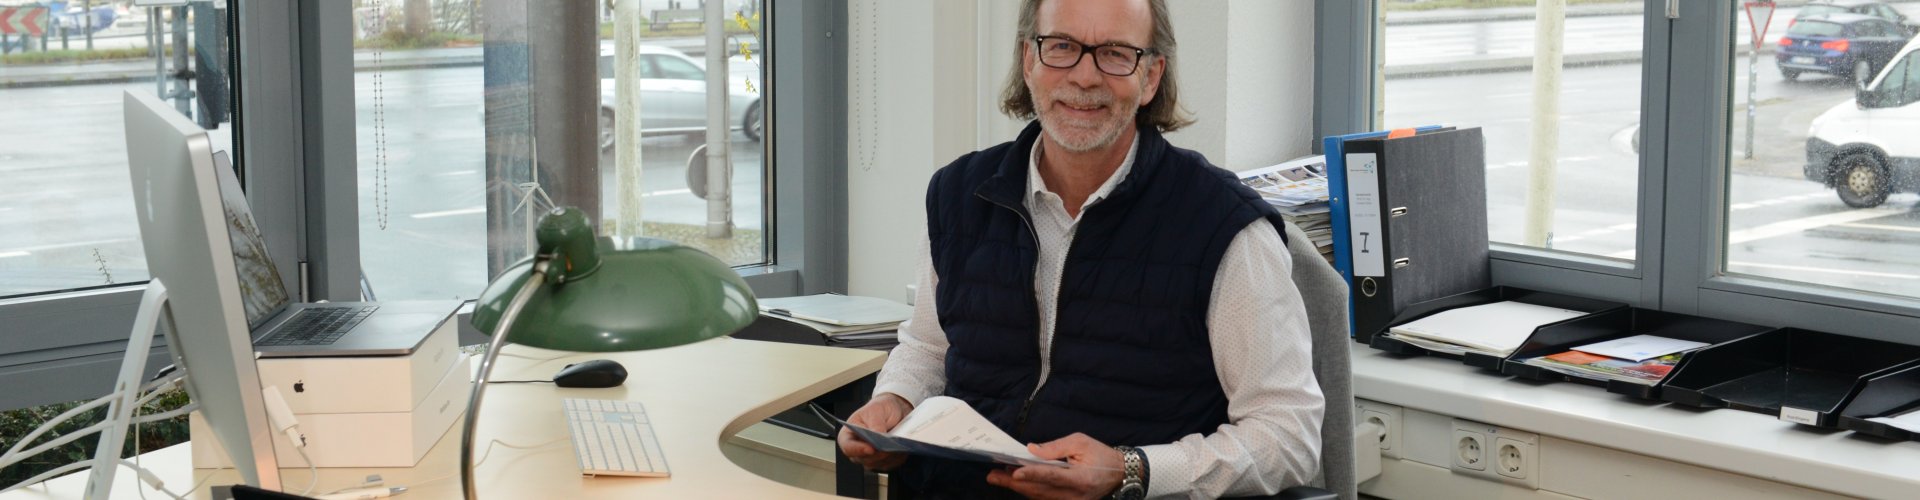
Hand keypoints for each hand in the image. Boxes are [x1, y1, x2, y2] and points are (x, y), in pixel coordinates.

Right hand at [836, 393, 912, 470]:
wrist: (895, 411)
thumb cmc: (880, 408)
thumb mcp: (876, 410)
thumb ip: (875, 423)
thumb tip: (878, 435)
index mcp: (848, 436)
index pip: (848, 447)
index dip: (858, 450)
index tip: (871, 448)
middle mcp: (857, 450)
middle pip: (864, 459)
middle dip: (879, 454)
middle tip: (891, 447)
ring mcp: (870, 457)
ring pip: (878, 464)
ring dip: (890, 456)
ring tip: (899, 446)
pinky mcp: (883, 461)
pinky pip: (890, 464)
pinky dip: (897, 458)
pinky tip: (903, 448)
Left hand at [984, 433, 1126, 499]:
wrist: (1118, 474)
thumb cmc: (1100, 455)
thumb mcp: (1080, 442)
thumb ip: (1055, 447)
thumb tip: (1030, 449)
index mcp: (1081, 478)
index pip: (1053, 476)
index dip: (1033, 474)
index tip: (1015, 473)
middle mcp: (1075, 496)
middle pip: (1040, 490)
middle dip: (1014, 483)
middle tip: (993, 475)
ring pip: (1039, 497)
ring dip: (1018, 487)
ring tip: (998, 476)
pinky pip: (1044, 499)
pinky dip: (1029, 490)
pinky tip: (1016, 482)